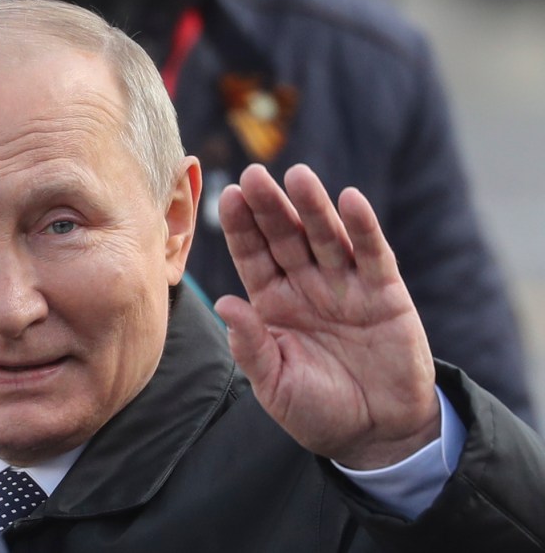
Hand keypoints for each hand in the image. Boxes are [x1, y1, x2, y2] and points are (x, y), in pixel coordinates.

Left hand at [215, 164, 439, 468]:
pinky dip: (363, 227)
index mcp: (273, 302)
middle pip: (285, 236)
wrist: (376, 434)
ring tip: (298, 176)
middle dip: (270, 206)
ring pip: (325, 236)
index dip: (241, 227)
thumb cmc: (317, 410)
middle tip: (254, 174)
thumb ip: (251, 347)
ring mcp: (345, 285)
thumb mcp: (275, 385)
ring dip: (313, 206)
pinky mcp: (385, 292)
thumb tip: (224, 305)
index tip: (227, 196)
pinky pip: (372, 254)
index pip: (253, 255)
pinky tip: (351, 200)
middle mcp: (306, 285)